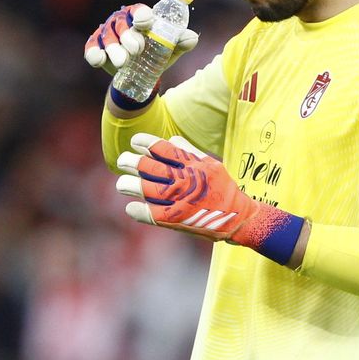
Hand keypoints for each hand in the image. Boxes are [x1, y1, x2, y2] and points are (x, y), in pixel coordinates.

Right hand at [84, 5, 199, 76]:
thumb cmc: (156, 54)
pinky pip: (92, 48)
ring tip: (123, 63)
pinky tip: (98, 60)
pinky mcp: (96, 47)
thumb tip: (192, 38)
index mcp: (139, 16)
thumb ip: (181, 42)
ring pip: (108, 37)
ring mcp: (107, 34)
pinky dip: (94, 53)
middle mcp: (121, 21)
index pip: (138, 10)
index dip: (141, 14)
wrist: (141, 75)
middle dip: (129, 36)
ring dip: (114, 49)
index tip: (146, 23)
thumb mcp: (170, 49)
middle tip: (137, 50)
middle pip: (122, 24)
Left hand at [115, 134, 303, 264]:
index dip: (145, 143)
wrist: (236, 217)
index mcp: (192, 164)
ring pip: (145, 189)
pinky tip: (131, 207)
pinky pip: (148, 213)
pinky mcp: (174, 219)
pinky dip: (137, 210)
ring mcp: (178, 200)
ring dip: (129, 185)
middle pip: (149, 167)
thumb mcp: (210, 163)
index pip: (162, 148)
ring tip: (122, 184)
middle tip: (124, 160)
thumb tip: (170, 140)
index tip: (135, 142)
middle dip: (131, 162)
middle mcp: (184, 180)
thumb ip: (189, 151)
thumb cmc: (222, 188)